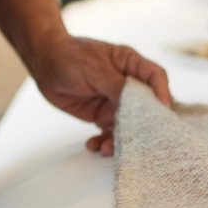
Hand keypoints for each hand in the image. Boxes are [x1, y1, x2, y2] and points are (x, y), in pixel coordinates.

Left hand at [32, 35, 171, 156]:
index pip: (155, 77)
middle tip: (139, 142)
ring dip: (120, 140)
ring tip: (106, 150)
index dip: (162, 93)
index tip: (163, 110)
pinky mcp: (103, 115)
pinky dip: (104, 143)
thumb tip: (138, 103)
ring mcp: (116, 101)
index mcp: (131, 64)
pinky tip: (93, 146)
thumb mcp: (95, 69)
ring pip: (128, 125)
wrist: (44, 65)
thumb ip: (117, 86)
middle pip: (146, 107)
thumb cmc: (71, 57)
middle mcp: (127, 85)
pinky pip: (109, 133)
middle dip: (143, 126)